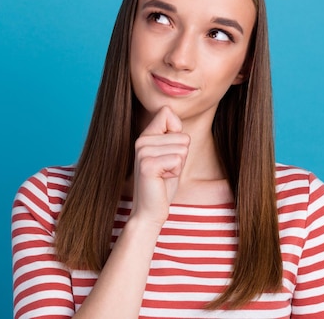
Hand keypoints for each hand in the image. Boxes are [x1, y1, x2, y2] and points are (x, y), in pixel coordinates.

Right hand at [130, 106, 189, 226]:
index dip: (178, 133)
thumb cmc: (163, 184)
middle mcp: (141, 140)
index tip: (168, 152)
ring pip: (182, 148)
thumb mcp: (170, 154)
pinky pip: (177, 159)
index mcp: (145, 136)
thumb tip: (171, 111)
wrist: (150, 210)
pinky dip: (175, 172)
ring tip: (164, 175)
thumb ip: (172, 135)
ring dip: (178, 165)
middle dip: (181, 156)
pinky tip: (162, 179)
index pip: (167, 113)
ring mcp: (142, 152)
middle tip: (166, 170)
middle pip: (182, 135)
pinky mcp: (148, 164)